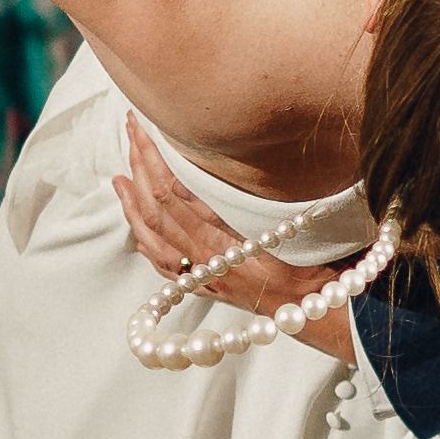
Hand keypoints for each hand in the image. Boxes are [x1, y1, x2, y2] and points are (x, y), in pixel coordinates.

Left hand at [119, 123, 361, 361]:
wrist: (320, 312)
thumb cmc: (318, 264)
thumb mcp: (296, 220)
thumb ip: (262, 195)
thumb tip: (238, 156)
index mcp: (225, 240)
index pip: (174, 193)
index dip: (155, 158)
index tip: (145, 127)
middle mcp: (208, 260)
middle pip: (158, 210)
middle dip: (140, 167)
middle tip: (130, 131)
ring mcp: (204, 278)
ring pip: (154, 239)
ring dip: (133, 205)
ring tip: (119, 177)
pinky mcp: (207, 290)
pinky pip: (165, 267)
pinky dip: (147, 242)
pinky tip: (138, 228)